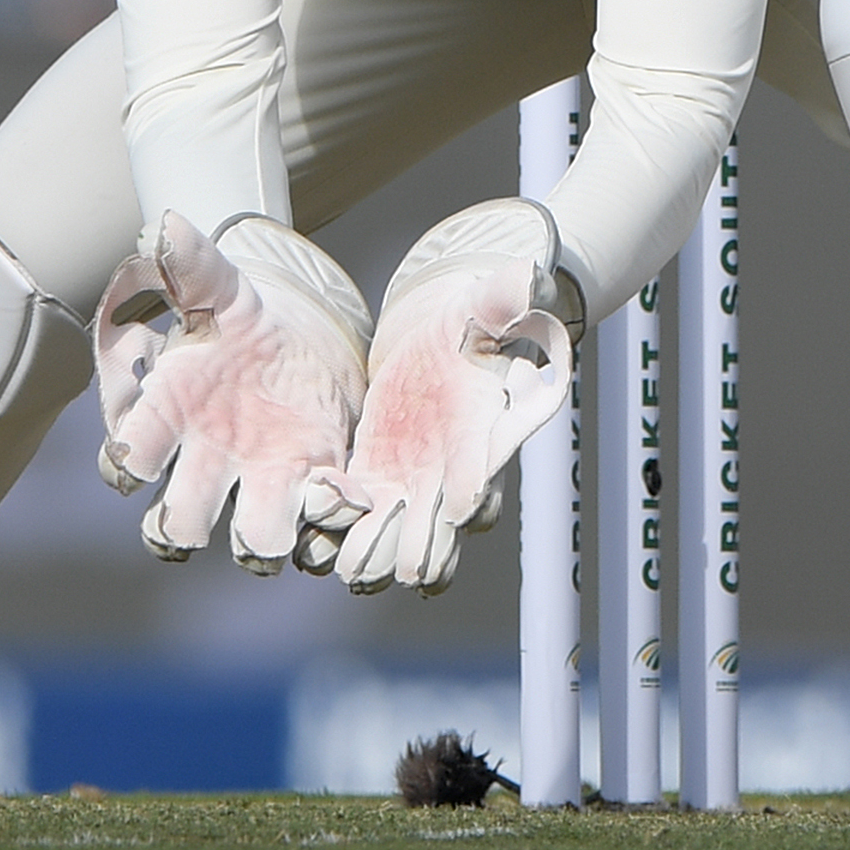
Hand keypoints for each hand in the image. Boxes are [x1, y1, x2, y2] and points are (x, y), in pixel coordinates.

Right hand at [93, 212, 371, 572]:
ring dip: (270, 537)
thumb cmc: (237, 319)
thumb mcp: (219, 285)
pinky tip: (346, 491)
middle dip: (189, 527)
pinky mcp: (310, 488)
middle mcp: (204, 464)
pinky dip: (330, 522)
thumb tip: (161, 225)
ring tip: (304, 495)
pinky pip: (315, 529)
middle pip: (176, 524)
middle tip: (212, 498)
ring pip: (250, 542)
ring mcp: (257, 484)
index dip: (129, 464)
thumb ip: (191, 263)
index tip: (141, 459)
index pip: (127, 457)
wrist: (301, 336)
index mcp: (167, 417)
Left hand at [310, 201, 573, 595]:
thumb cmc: (473, 317)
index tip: (461, 508)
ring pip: (400, 535)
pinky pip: (360, 516)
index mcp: (483, 429)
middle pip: (443, 525)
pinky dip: (342, 534)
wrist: (441, 334)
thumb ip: (506, 299)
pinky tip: (318, 552)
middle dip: (423, 546)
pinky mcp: (378, 477)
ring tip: (353, 572)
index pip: (484, 466)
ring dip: (379, 553)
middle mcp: (453, 469)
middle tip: (404, 569)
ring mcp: (416, 480)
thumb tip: (530, 276)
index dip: (474, 487)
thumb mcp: (487, 303)